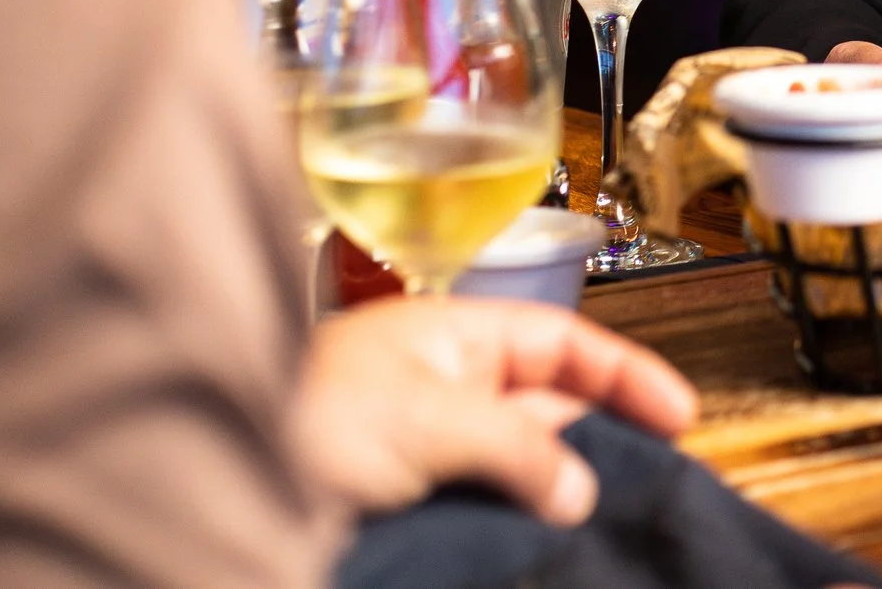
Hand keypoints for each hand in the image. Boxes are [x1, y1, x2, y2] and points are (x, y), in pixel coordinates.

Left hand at [295, 294, 697, 525]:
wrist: (202, 482)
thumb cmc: (307, 420)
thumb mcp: (432, 422)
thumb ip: (522, 449)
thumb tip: (581, 489)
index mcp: (449, 336)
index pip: (560, 343)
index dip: (624, 373)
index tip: (679, 414)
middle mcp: (438, 384)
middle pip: (545, 403)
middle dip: (599, 437)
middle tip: (652, 477)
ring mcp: (418, 445)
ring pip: (515, 462)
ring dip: (558, 488)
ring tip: (606, 519)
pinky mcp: (401, 503)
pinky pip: (479, 506)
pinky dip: (516, 522)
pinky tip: (543, 545)